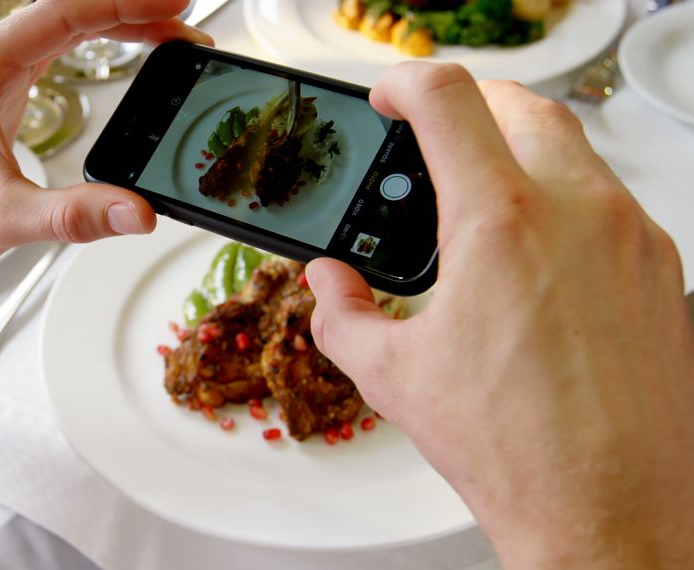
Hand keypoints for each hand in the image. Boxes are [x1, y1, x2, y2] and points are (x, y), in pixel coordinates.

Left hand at [0, 0, 211, 335]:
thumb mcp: (4, 219)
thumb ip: (73, 215)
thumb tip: (137, 211)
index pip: (62, 12)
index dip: (123, 3)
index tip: (173, 0)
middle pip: (68, 13)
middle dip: (131, 12)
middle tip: (187, 21)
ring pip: (63, 29)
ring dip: (117, 26)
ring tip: (170, 36)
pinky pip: (53, 52)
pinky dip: (95, 47)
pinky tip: (124, 53)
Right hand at [307, 63, 693, 567]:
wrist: (611, 508)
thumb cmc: (518, 448)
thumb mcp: (393, 375)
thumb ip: (343, 312)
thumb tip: (328, 283)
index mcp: (499, 223)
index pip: (448, 98)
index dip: (404, 82)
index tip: (388, 97)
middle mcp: (577, 211)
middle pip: (519, 103)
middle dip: (467, 106)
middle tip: (432, 138)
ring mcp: (630, 235)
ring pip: (571, 146)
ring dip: (518, 151)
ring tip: (479, 200)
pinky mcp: (661, 266)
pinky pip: (608, 198)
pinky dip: (563, 198)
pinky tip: (532, 254)